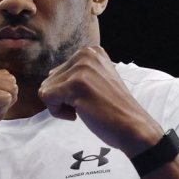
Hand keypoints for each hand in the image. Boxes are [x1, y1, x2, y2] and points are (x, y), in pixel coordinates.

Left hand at [37, 46, 162, 155]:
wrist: (132, 127)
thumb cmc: (114, 109)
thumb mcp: (99, 79)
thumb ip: (78, 73)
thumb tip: (50, 74)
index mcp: (92, 52)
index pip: (59, 72)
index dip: (68, 91)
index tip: (89, 98)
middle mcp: (86, 55)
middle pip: (50, 79)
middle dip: (62, 98)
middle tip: (86, 106)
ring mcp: (81, 69)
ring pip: (46, 89)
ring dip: (60, 106)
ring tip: (84, 109)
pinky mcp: (75, 85)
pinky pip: (46, 97)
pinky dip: (57, 112)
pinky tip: (78, 115)